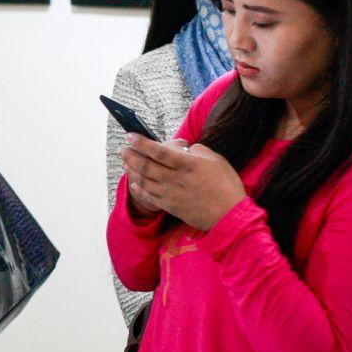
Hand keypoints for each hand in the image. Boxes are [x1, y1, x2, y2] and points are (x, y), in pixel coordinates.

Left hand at [119, 135, 246, 230]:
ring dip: (132, 171)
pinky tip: (134, 184)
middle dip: (131, 156)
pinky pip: (149, 197)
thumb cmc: (226, 185)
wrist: (229, 216)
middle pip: (146, 165)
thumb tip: (184, 149)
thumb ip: (197, 151)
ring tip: (125, 163)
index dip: (141, 143)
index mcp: (186, 164)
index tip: (129, 136)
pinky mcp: (170, 206)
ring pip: (144, 181)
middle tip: (122, 149)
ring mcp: (170, 194)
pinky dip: (139, 189)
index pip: (158, 151)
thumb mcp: (216, 160)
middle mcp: (174, 178)